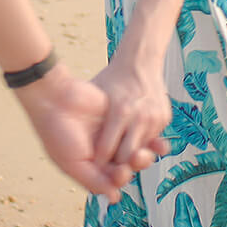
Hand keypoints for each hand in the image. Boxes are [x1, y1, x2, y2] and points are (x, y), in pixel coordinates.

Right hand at [15, 65, 161, 198]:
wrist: (55, 98)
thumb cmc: (57, 133)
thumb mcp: (73, 163)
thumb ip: (94, 181)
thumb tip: (114, 198)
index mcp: (88, 167)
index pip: (110, 181)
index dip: (119, 180)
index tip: (121, 172)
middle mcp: (100, 153)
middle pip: (124, 167)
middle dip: (132, 167)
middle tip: (133, 160)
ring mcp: (110, 136)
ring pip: (131, 151)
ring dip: (140, 155)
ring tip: (140, 153)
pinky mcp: (118, 119)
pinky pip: (134, 131)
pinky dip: (144, 137)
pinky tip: (153, 141)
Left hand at [91, 49, 172, 173]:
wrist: (139, 61)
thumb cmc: (112, 78)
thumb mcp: (95, 94)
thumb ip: (84, 113)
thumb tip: (62, 129)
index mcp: (120, 111)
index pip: (107, 151)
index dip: (98, 160)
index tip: (94, 165)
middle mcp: (140, 116)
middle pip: (127, 157)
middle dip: (119, 164)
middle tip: (111, 165)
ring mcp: (154, 118)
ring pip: (142, 151)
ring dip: (132, 154)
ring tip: (122, 152)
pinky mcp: (164, 118)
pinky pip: (153, 140)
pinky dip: (144, 142)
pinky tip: (134, 138)